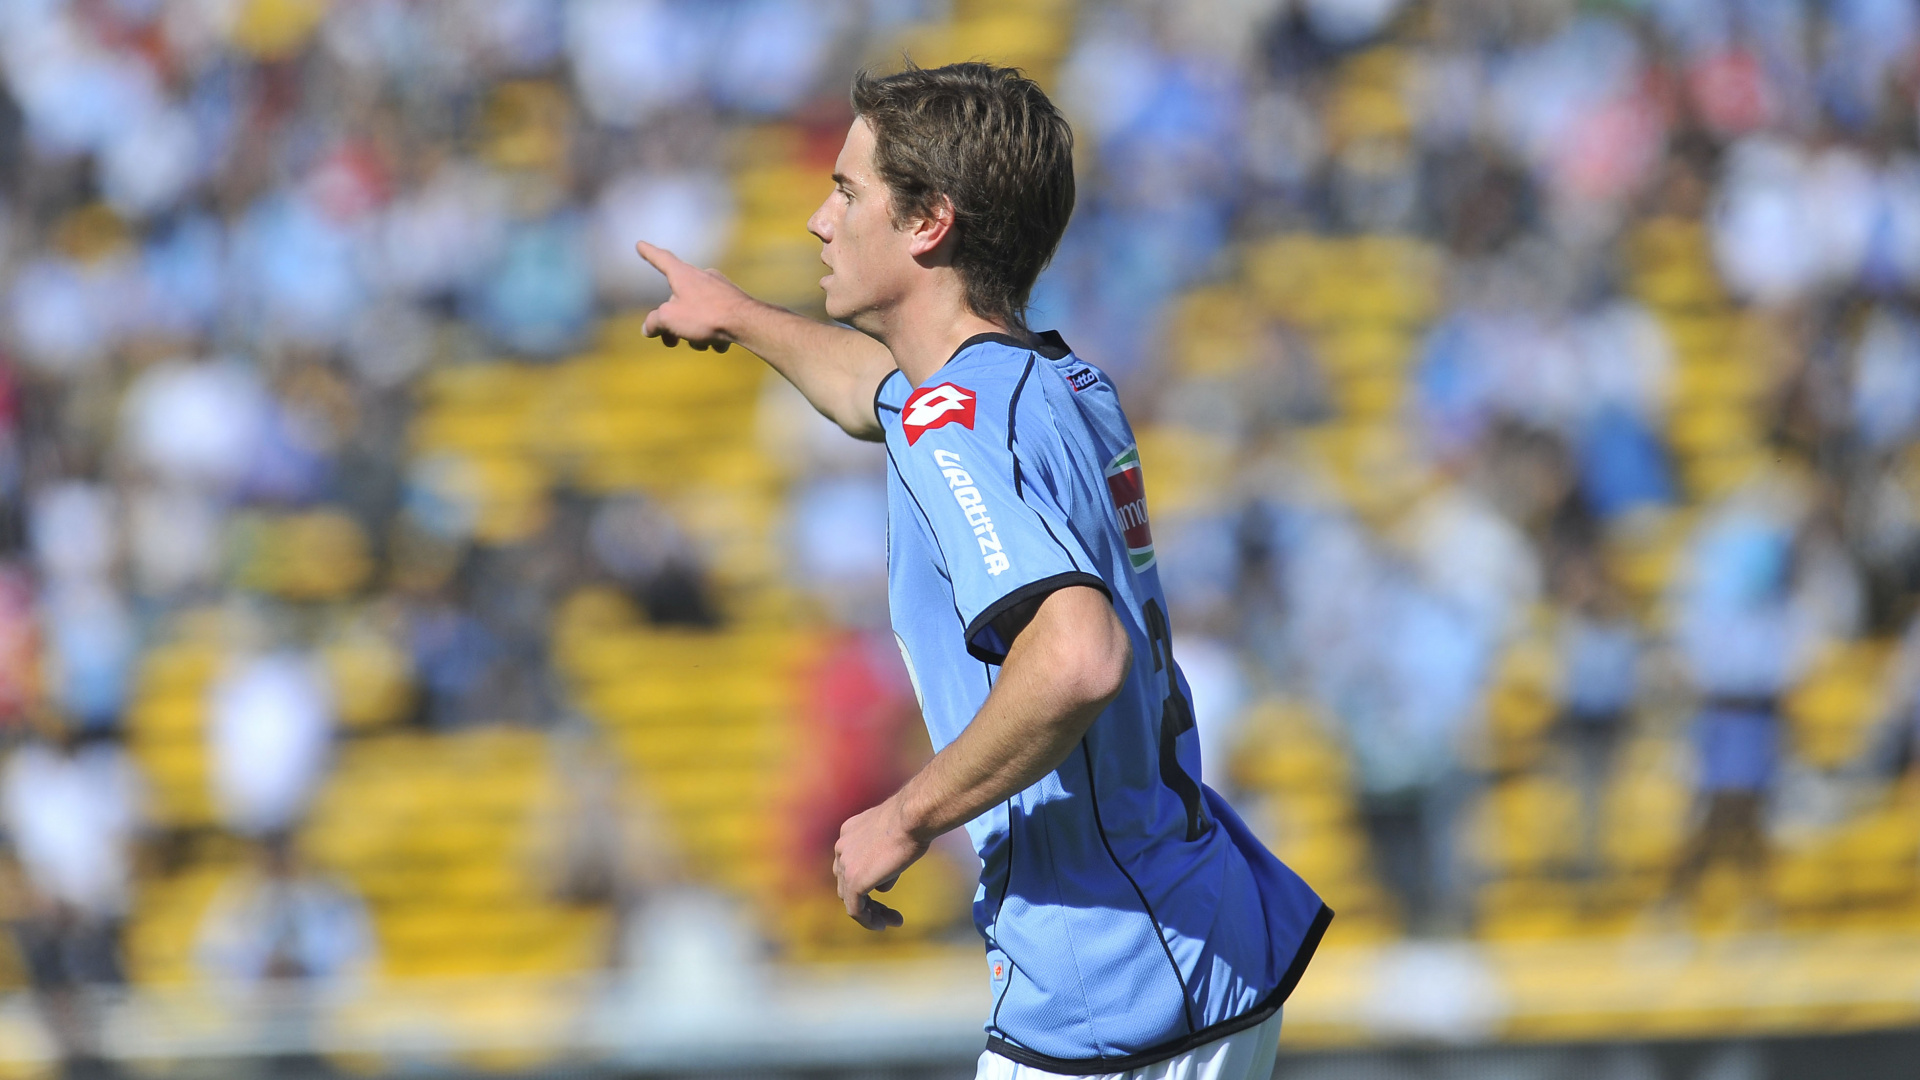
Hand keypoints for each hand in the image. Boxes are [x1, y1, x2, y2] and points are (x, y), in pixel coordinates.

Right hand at [636, 240, 746, 351]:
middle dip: (674, 324)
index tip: (640, 245)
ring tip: (702, 342)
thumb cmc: (706, 316)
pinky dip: (715, 335)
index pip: (662, 259)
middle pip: (678, 301)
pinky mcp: (735, 303)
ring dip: (695, 333)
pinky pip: (717, 321)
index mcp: (684, 275)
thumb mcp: (670, 319)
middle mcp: (702, 277)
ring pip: (698, 314)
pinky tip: (721, 343)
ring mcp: (720, 289)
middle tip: (671, 342)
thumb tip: (648, 328)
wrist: (747, 323)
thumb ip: (654, 322)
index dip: (649, 253)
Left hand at [832, 799, 929, 931]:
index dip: (869, 880)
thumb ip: (884, 861)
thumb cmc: (913, 822)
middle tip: (891, 911)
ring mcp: (845, 865)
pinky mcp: (854, 881)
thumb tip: (882, 886)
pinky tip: (882, 925)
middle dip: (868, 900)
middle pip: (847, 883)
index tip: (887, 887)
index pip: (851, 864)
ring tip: (890, 922)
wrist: (912, 817)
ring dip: (871, 912)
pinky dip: (868, 920)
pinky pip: (855, 910)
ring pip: (850, 898)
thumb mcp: (895, 840)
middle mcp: (842, 847)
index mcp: (849, 833)